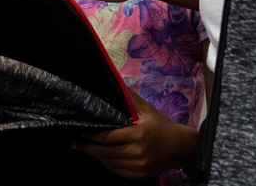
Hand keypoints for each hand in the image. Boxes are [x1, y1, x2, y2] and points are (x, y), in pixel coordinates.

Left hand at [73, 90, 196, 179]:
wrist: (180, 147)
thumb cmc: (161, 125)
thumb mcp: (147, 109)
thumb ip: (129, 98)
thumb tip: (114, 81)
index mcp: (138, 134)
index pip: (108, 137)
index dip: (92, 135)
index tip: (81, 131)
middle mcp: (138, 152)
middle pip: (105, 152)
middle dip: (88, 148)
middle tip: (75, 143)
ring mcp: (139, 166)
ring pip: (110, 163)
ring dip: (97, 156)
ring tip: (86, 148)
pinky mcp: (140, 175)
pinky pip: (117, 171)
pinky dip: (108, 164)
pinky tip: (102, 157)